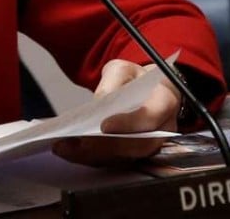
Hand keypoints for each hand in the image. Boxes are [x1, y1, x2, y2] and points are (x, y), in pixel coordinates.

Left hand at [53, 59, 180, 165]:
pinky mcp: (135, 154)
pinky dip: (90, 158)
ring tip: (64, 147)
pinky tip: (68, 150)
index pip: (150, 116)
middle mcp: (163, 129)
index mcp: (165, 100)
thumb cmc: (135, 79)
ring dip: (93, 156)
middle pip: (138, 145)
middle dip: (106, 147)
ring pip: (125, 158)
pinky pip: (115, 161)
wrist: (145, 90)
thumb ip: (112, 81)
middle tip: (78, 142)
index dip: (129, 124)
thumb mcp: (123, 68)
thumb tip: (99, 103)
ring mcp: (151, 145)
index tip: (104, 126)